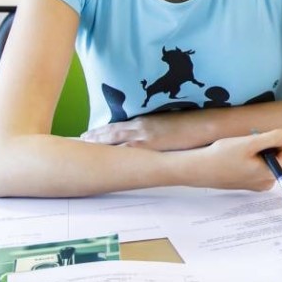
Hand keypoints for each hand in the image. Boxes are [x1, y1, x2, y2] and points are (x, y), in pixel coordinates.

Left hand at [81, 112, 199, 150]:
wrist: (205, 123)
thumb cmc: (192, 122)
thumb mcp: (169, 122)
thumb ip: (155, 127)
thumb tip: (150, 134)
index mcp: (143, 121)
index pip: (116, 127)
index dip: (100, 131)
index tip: (86, 134)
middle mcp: (139, 128)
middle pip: (109, 134)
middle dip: (92, 138)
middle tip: (76, 141)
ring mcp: (143, 137)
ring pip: (112, 143)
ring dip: (96, 146)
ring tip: (80, 150)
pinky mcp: (149, 146)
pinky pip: (124, 152)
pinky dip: (111, 155)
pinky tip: (100, 160)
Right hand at [162, 129, 281, 190]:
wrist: (200, 169)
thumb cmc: (222, 156)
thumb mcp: (250, 143)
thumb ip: (274, 138)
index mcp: (271, 174)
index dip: (276, 141)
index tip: (258, 141)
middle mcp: (268, 182)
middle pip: (279, 156)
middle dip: (266, 147)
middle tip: (246, 147)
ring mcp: (258, 184)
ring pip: (268, 160)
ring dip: (258, 152)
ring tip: (240, 153)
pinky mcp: (250, 183)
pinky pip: (259, 166)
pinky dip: (251, 159)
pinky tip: (237, 159)